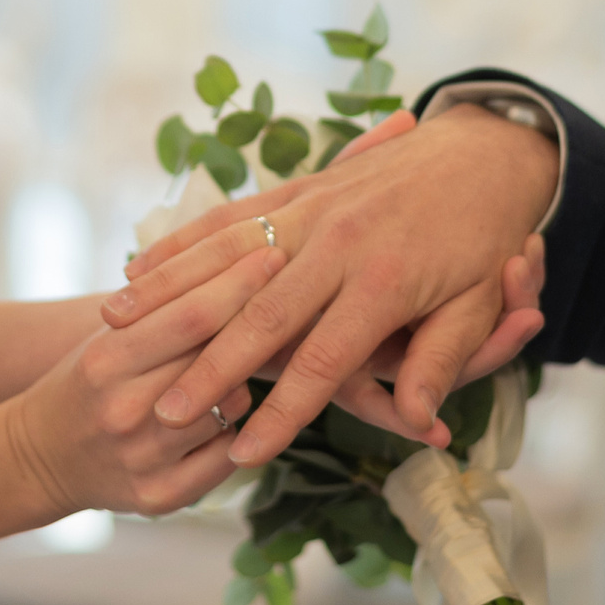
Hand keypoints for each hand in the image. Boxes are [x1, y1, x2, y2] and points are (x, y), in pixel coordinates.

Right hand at [5, 243, 285, 519]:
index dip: (238, 282)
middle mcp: (123, 410)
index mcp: (106, 360)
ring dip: (246, 381)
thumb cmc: (87, 380)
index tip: (273, 253)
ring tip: (234, 370)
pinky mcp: (160, 497)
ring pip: (233, 406)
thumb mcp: (107, 336)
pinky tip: (226, 414)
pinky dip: (237, 430)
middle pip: (217, 359)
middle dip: (258, 325)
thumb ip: (161, 308)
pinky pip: (229, 455)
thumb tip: (234, 262)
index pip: (189, 315)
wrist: (42, 456)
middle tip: (290, 295)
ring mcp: (143, 459)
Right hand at [104, 103, 556, 461]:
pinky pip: (225, 216)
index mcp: (387, 278)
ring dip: (169, 298)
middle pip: (260, 316)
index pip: (324, 362)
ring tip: (117, 338)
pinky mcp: (295, 189)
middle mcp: (339, 240)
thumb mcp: (478, 304)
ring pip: (223, 256)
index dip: (283, 413)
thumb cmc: (487, 236)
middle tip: (160, 415)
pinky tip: (137, 268)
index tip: (244, 455)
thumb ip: (441, 362)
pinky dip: (179, 244)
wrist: (483, 149)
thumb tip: (423, 423)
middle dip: (207, 369)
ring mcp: (312, 209)